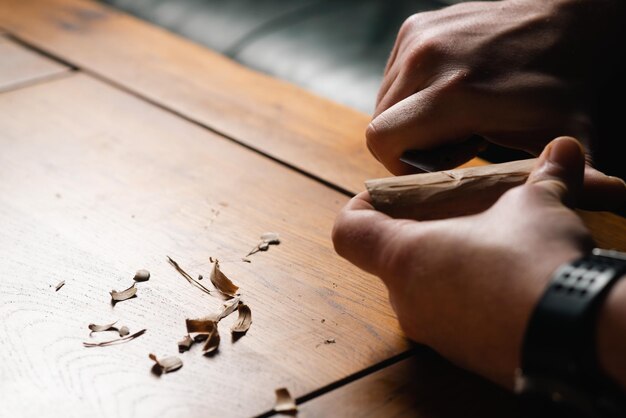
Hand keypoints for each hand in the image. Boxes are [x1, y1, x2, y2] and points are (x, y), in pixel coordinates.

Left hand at [333, 137, 593, 387]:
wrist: (578, 337)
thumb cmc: (537, 264)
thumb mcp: (536, 206)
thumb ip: (542, 176)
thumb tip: (564, 150)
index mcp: (405, 257)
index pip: (348, 232)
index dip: (360, 207)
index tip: (386, 194)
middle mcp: (408, 300)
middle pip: (389, 257)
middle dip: (419, 232)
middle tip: (456, 215)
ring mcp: (434, 334)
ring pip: (423, 288)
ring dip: (448, 264)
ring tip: (492, 247)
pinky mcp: (465, 356)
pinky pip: (453, 317)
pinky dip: (470, 297)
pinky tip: (512, 284)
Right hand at [367, 0, 625, 208]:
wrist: (575, 19)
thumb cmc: (568, 85)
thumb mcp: (568, 139)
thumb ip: (563, 182)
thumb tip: (592, 212)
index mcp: (452, 95)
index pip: (383, 142)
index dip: (401, 167)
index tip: (438, 168)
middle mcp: (425, 60)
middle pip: (380, 124)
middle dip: (407, 144)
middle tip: (452, 143)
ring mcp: (418, 38)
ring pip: (384, 100)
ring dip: (409, 117)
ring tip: (454, 117)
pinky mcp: (417, 26)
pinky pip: (393, 74)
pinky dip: (411, 92)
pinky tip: (449, 91)